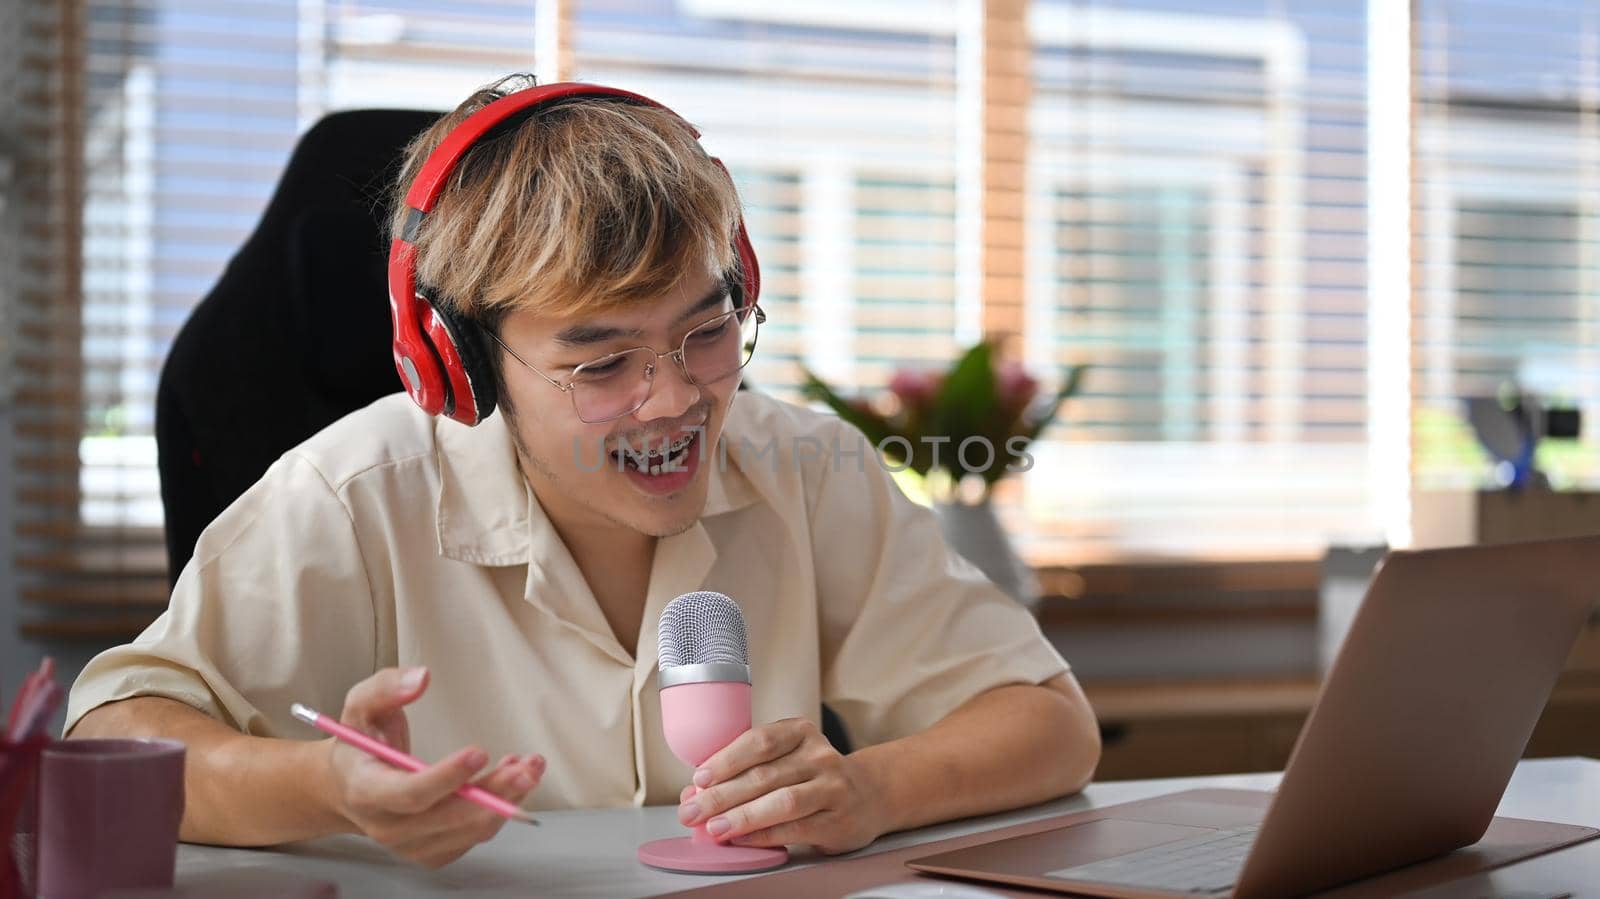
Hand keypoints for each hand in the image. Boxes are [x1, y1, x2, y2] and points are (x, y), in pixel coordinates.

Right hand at [323, 667, 544, 867]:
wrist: (349, 787)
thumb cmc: (361, 743)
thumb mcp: (361, 706)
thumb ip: (386, 688)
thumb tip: (421, 678)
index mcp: (366, 791)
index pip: (410, 793)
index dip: (446, 777)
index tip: (479, 752)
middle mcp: (388, 827)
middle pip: (448, 816)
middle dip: (493, 792)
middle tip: (526, 767)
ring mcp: (412, 845)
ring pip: (469, 829)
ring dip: (506, 800)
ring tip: (530, 766)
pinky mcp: (433, 852)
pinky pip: (474, 836)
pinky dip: (501, 810)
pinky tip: (513, 778)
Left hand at [676, 717, 886, 854]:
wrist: (869, 795)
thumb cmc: (813, 776)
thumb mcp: (787, 757)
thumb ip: (746, 769)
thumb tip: (696, 791)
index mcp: (801, 731)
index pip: (760, 741)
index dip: (726, 760)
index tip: (699, 779)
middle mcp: (819, 756)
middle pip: (764, 775)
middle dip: (722, 795)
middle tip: (692, 811)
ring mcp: (832, 788)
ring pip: (781, 802)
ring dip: (741, 817)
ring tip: (714, 829)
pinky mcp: (838, 820)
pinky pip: (794, 828)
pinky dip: (763, 835)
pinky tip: (741, 839)